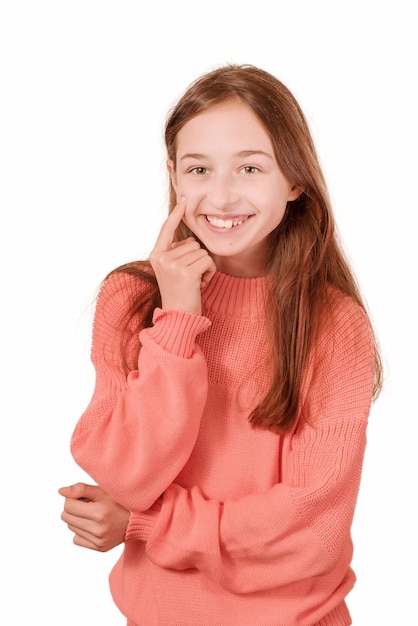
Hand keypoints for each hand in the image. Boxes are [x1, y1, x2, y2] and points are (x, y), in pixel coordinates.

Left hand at [59, 483, 129, 551]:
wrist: (136, 520)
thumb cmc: (119, 502)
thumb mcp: (102, 491)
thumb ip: (80, 489)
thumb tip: (60, 491)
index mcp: (99, 512)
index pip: (68, 505)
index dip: (72, 498)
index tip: (82, 497)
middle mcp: (98, 529)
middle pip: (66, 517)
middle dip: (73, 509)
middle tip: (88, 505)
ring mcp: (98, 540)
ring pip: (71, 527)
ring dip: (77, 519)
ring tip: (93, 515)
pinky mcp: (99, 548)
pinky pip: (76, 539)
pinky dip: (81, 531)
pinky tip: (94, 525)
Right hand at [149, 198, 215, 314]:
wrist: (177, 317)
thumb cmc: (180, 294)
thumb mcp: (173, 270)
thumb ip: (178, 253)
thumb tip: (191, 240)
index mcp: (156, 255)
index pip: (166, 229)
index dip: (177, 214)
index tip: (184, 199)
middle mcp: (161, 258)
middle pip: (192, 243)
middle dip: (197, 259)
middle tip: (190, 278)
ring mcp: (172, 264)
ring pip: (201, 252)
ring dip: (204, 267)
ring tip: (194, 283)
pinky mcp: (185, 272)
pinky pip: (208, 261)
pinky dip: (209, 273)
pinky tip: (200, 285)